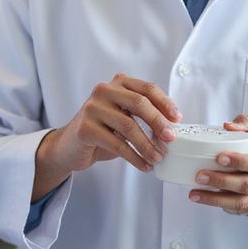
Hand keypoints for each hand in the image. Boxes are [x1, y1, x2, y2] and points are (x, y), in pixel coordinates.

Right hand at [34, 75, 180, 197]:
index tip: (177, 119)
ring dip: (147, 145)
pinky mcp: (85, 128)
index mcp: (117, 83)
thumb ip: (143, 116)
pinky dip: (135, 157)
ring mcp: (92, 108)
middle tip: (170, 140)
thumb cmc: (102, 131)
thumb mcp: (123, 117)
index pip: (146, 88)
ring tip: (158, 158)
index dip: (165, 103)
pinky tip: (144, 165)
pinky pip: (117, 144)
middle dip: (158, 123)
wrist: (70, 147)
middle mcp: (103, 91)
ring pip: (128, 126)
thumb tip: (172, 129)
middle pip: (139, 103)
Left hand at [186, 114, 247, 216]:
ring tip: (195, 194)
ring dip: (216, 200)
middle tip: (199, 176)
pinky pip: (243, 209)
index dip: (238, 161)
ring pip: (242, 203)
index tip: (218, 157)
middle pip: (247, 185)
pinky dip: (224, 206)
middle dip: (221, 182)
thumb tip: (227, 126)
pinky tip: (208, 199)